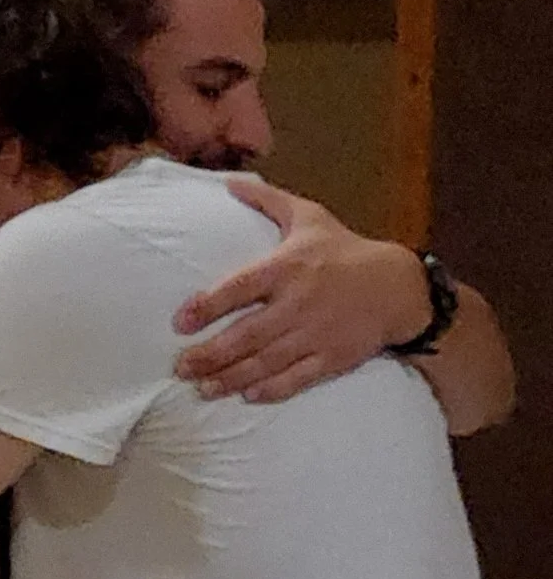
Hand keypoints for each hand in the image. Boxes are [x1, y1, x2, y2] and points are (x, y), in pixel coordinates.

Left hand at [172, 179, 433, 402]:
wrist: (398, 285)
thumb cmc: (344, 250)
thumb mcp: (310, 217)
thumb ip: (268, 202)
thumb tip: (229, 182)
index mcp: (289, 266)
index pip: (241, 287)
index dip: (208, 305)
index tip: (180, 322)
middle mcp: (300, 301)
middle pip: (247, 333)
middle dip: (210, 354)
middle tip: (180, 367)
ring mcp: (316, 332)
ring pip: (266, 361)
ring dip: (230, 377)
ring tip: (202, 388)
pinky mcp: (333, 357)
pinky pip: (297, 378)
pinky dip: (272, 389)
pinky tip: (246, 395)